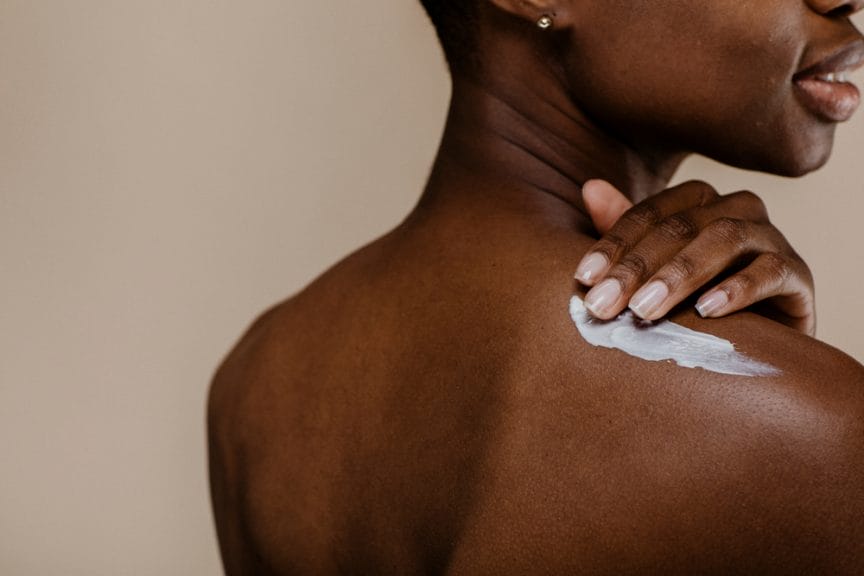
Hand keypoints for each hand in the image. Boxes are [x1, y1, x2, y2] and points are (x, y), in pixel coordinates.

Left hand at [575, 179, 815, 335]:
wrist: (763, 341)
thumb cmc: (697, 300)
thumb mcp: (655, 270)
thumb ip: (626, 233)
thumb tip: (590, 187)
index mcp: (699, 202)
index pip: (649, 214)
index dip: (614, 244)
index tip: (583, 278)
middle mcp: (736, 209)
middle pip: (681, 226)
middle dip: (636, 268)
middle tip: (602, 305)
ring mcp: (771, 238)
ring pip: (725, 239)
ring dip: (680, 274)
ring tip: (645, 309)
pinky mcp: (798, 274)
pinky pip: (771, 271)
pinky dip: (738, 289)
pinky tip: (707, 310)